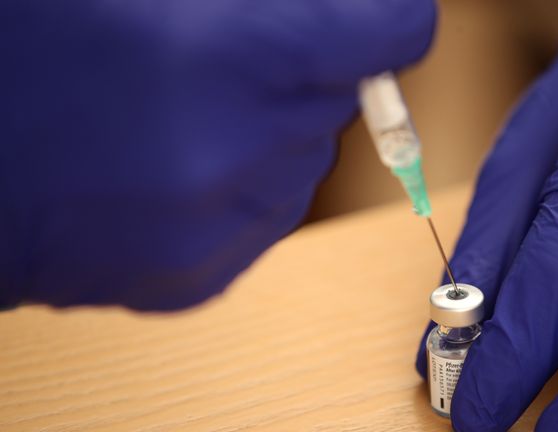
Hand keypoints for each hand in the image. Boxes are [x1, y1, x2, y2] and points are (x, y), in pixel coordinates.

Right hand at [0, 0, 435, 309]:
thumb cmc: (39, 41)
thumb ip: (275, 0)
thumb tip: (352, 18)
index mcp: (239, 48)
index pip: (393, 33)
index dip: (384, 21)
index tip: (374, 24)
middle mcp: (240, 145)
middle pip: (341, 102)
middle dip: (301, 77)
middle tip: (223, 66)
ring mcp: (220, 221)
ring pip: (306, 162)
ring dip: (270, 135)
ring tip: (183, 120)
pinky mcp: (198, 274)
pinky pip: (267, 216)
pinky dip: (241, 190)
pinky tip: (171, 171)